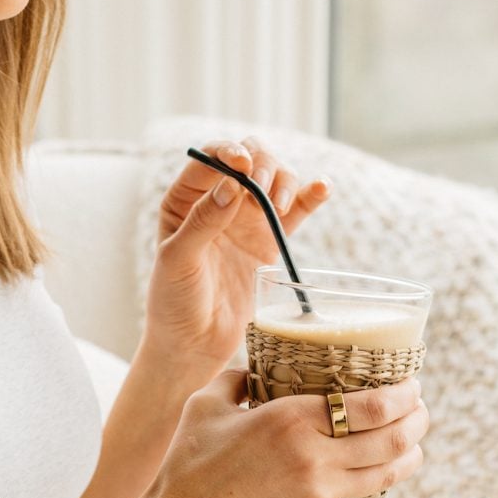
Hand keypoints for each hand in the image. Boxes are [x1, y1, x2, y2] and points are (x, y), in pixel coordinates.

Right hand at [131, 375, 428, 497]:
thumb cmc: (187, 465)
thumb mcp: (206, 405)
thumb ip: (238, 377)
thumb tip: (258, 366)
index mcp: (290, 419)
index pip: (373, 406)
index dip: (403, 396)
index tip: (412, 386)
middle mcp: (313, 457)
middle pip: (392, 438)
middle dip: (417, 421)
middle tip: (421, 411)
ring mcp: (319, 496)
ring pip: (385, 474)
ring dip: (408, 455)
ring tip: (412, 444)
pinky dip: (358, 482)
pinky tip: (358, 473)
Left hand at [142, 137, 331, 384]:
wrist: (195, 343)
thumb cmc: (174, 302)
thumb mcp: (178, 260)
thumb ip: (202, 222)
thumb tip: (232, 185)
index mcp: (185, 199)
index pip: (210, 159)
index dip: (229, 154)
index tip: (243, 167)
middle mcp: (218, 201)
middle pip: (250, 159)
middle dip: (261, 164)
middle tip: (263, 192)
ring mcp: (246, 220)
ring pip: (274, 180)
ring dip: (283, 181)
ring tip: (280, 207)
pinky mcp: (269, 241)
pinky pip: (295, 212)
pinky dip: (310, 196)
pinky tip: (323, 187)